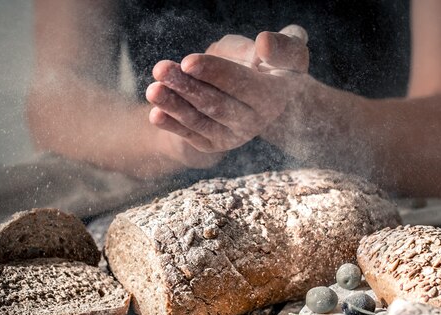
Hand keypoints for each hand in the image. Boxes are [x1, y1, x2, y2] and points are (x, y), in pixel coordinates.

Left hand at [146, 25, 308, 153]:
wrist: (260, 90)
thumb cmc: (271, 62)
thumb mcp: (287, 50)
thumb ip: (282, 46)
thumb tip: (263, 45)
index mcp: (276, 97)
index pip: (244, 85)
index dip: (216, 73)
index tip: (188, 61)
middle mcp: (256, 122)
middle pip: (218, 104)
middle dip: (187, 86)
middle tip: (161, 69)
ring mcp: (234, 135)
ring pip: (201, 120)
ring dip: (174, 106)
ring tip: (153, 89)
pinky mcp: (214, 143)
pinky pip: (191, 133)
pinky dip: (173, 126)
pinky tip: (155, 115)